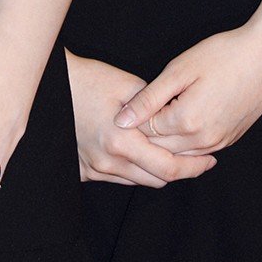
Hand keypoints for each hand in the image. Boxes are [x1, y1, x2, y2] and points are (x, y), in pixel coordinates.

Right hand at [66, 51, 215, 187]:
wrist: (52, 87)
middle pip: (156, 180)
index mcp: (121, 141)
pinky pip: (118, 179)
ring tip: (175, 156)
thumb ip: (155, 106)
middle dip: (181, 172)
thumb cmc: (89, 80)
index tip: (210, 160)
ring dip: (158, 172)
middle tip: (200, 160)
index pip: (168, 168)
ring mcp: (94, 169)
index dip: (193, 167)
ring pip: (139, 182)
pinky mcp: (84, 171)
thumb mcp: (127, 84)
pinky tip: (144, 156)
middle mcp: (108, 162)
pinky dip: (136, 171)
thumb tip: (179, 119)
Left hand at [113, 11, 261, 155]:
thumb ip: (148, 99)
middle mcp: (202, 140)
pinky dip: (184, 141)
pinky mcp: (230, 139)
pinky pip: (198, 150)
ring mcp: (219, 143)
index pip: (144, 131)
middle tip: (139, 109)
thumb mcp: (180, 70)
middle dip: (145, 133)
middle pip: (159, 148)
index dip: (133, 117)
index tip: (130, 100)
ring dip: (164, 140)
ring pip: (178, 154)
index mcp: (186, 121)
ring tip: (158, 114)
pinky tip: (181, 121)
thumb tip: (121, 121)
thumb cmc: (224, 54)